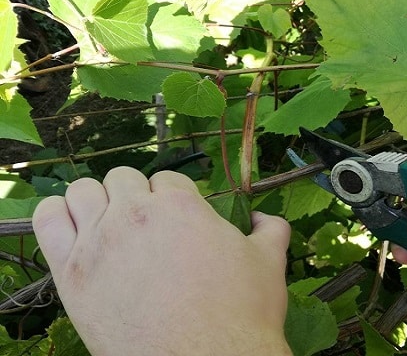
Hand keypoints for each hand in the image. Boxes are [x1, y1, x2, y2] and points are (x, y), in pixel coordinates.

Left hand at [32, 167, 291, 355]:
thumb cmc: (239, 315)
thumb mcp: (268, 263)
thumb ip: (270, 230)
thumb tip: (264, 218)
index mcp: (180, 205)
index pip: (167, 179)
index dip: (174, 198)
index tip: (177, 219)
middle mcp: (135, 214)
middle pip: (123, 179)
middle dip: (137, 195)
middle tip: (146, 225)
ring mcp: (99, 240)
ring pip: (84, 190)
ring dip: (97, 201)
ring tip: (109, 224)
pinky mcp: (72, 272)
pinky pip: (48, 220)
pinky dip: (58, 215)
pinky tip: (75, 230)